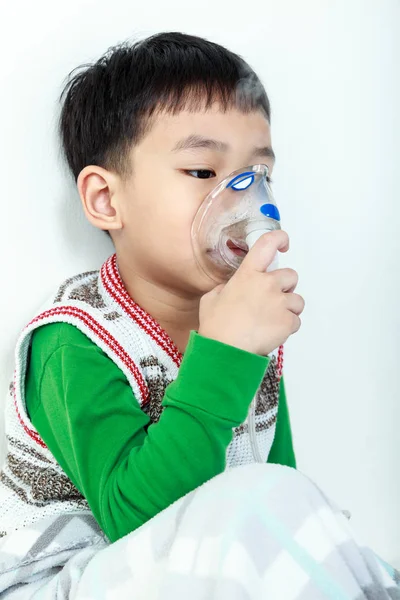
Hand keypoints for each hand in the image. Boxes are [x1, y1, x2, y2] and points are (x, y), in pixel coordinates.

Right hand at [199, 230, 303, 355]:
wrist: (226, 352)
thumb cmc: (216, 326)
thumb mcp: (212, 298)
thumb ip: (226, 287)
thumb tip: (232, 288)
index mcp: (248, 274)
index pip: (268, 244)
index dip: (280, 239)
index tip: (284, 244)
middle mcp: (267, 284)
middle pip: (291, 275)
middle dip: (284, 287)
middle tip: (271, 301)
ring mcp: (280, 303)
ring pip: (297, 300)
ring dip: (288, 309)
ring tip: (270, 321)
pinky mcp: (288, 321)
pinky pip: (296, 320)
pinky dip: (287, 327)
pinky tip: (271, 333)